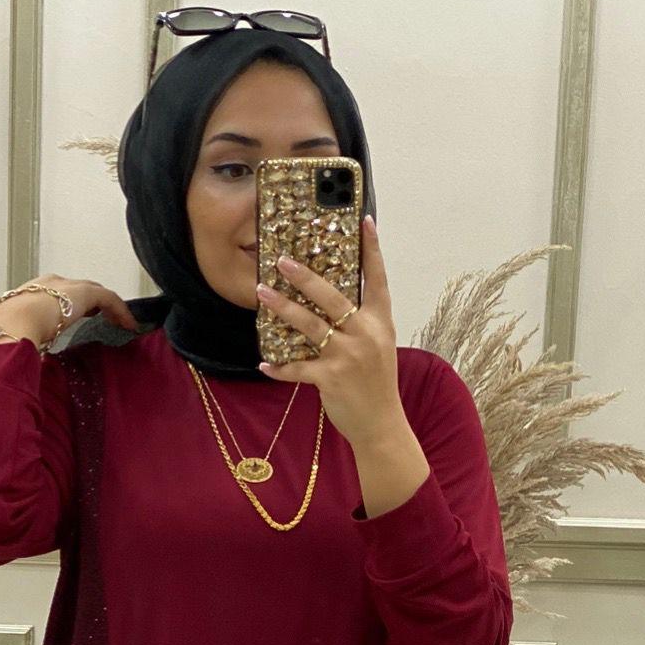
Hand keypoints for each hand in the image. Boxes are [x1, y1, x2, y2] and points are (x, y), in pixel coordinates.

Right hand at [0, 275, 142, 344]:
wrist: (12, 322)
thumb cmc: (4, 332)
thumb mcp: (10, 339)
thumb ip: (19, 347)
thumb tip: (18, 366)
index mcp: (28, 294)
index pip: (52, 297)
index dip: (65, 307)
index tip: (70, 320)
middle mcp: (49, 285)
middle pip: (76, 291)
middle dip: (89, 302)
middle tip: (100, 317)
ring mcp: (67, 287)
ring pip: (94, 293)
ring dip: (107, 307)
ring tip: (118, 322)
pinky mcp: (84, 293)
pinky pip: (108, 299)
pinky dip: (119, 311)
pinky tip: (127, 325)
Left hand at [256, 216, 406, 447]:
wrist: (381, 422)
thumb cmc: (375, 382)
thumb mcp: (378, 346)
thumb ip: (360, 323)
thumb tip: (334, 304)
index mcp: (380, 321)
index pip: (377, 277)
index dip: (372, 249)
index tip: (365, 221)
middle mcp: (365, 333)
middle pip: (332, 296)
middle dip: (305, 276)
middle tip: (282, 261)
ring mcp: (347, 355)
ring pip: (309, 324)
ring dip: (282, 308)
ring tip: (263, 293)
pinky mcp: (329, 378)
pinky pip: (296, 368)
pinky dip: (278, 367)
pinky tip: (265, 364)